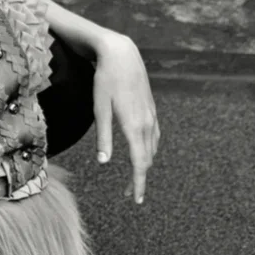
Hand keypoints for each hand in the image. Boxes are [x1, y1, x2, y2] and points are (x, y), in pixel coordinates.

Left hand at [92, 33, 159, 203]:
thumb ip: (103, 137)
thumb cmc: (106, 80)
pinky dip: (150, 149)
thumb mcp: (99, 108)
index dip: (138, 183)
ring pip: (152, 148)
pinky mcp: (151, 109)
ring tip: (135, 176)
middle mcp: (147, 124)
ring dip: (145, 164)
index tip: (136, 200)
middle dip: (140, 178)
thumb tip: (104, 163)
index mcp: (134, 126)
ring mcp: (152, 116)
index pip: (140, 163)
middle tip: (129, 193)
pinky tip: (144, 151)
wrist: (122, 54)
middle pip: (147, 159)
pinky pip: (154, 136)